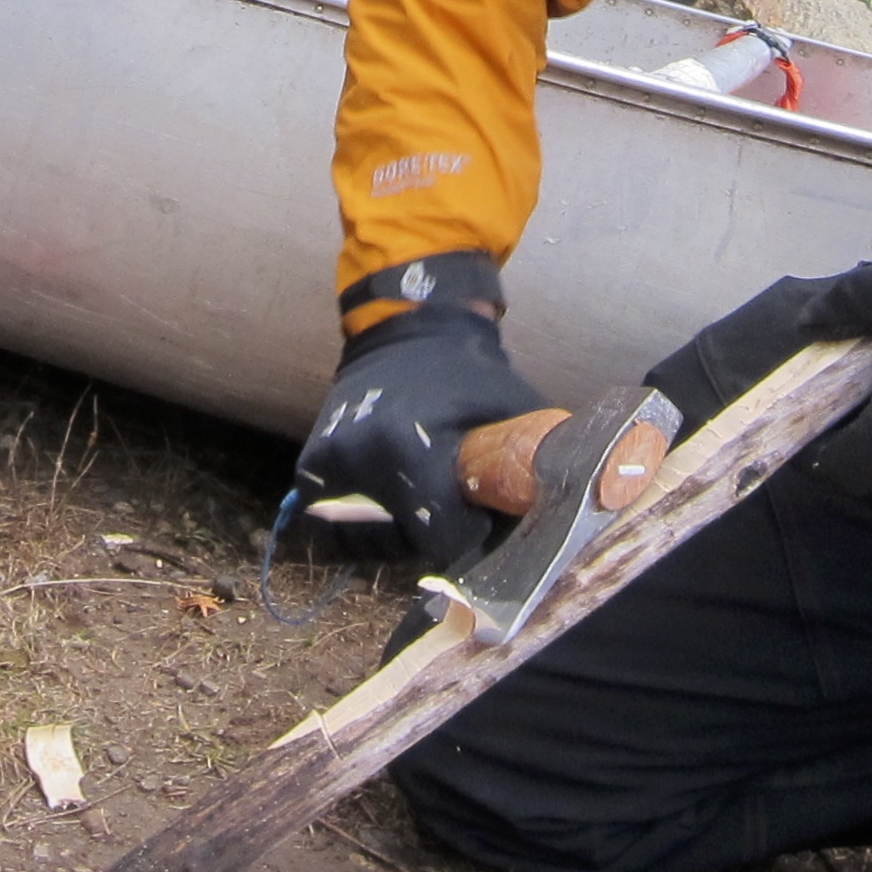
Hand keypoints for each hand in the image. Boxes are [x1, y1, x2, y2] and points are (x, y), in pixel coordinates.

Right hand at [293, 253, 545, 563]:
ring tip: (418, 506)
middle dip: (430, 537)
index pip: (439, 539)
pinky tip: (386, 503)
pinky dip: (356, 525)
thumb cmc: (470, 373)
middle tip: (450, 509)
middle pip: (399, 545)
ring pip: (360, 543)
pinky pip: (329, 524)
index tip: (478, 515)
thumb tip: (559, 528)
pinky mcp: (312, 463)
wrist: (409, 326)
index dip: (467, 535)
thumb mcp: (513, 413)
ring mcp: (329, 462)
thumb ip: (530, 469)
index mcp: (409, 448)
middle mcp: (359, 458)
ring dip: (391, 537)